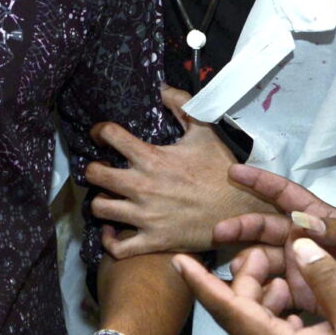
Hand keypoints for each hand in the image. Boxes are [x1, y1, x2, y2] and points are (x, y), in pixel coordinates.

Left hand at [86, 87, 269, 256]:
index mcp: (152, 158)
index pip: (110, 135)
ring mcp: (145, 216)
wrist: (242, 211)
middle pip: (95, 174)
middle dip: (93, 169)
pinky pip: (118, 247)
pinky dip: (109, 241)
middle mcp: (142, 186)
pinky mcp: (153, 241)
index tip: (100, 135)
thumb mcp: (205, 132)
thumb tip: (161, 87)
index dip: (99, 131)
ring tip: (109, 197)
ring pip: (100, 208)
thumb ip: (182, 105)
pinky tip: (112, 231)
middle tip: (102, 169)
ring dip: (100, 201)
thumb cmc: (221, 171)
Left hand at [175, 239, 335, 334]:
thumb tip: (302, 244)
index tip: (178, 261)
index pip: (226, 308)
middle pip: (241, 315)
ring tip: (286, 281)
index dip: (200, 282)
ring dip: (264, 302)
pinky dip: (276, 324)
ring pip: (255, 331)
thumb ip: (327, 277)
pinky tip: (298, 313)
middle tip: (262, 252)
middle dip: (247, 281)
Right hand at [215, 164, 335, 323]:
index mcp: (316, 218)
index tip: (234, 172)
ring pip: (261, 259)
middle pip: (263, 228)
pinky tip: (250, 296)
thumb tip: (301, 219)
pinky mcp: (297, 293)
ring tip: (239, 271)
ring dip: (247, 263)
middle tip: (218, 234)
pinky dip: (258, 291)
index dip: (259, 182)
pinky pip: (270, 290)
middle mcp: (300, 239)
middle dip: (239, 228)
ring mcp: (297, 266)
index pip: (283, 195)